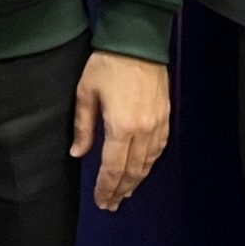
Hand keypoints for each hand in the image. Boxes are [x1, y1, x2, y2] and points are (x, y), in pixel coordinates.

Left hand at [70, 51, 168, 211]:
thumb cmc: (108, 63)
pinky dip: (149, 164)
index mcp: (121, 127)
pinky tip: (141, 169)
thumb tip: (78, 153)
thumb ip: (83, 126)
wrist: (138, 41)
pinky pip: (158, 149)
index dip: (106, 187)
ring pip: (147, 163)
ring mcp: (157, 125)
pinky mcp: (165, 117)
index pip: (113, 168)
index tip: (101, 201)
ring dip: (136, 180)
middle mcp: (143, 131)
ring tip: (124, 192)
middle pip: (132, 171)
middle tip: (111, 204)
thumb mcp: (86, 92)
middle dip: (120, 190)